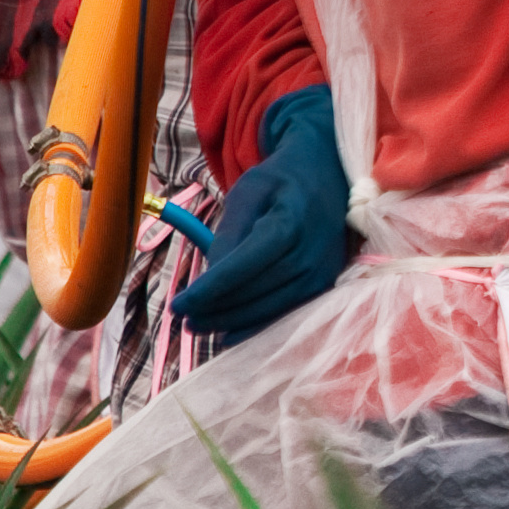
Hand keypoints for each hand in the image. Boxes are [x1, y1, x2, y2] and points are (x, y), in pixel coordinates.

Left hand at [175, 86, 353, 339]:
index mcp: (290, 223)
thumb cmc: (281, 182)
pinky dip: (258, 327)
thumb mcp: (248, 191)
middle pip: (257, 292)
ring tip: (201, 325)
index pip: (243, 267)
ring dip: (234, 323)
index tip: (178, 306)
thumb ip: (230, 232)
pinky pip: (289, 313)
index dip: (209, 290)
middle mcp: (311, 252)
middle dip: (217, 310)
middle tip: (185, 320)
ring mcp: (323, 271)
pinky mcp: (326, 283)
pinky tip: (231, 332)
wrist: (330, 176)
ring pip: (272, 309)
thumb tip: (211, 276)